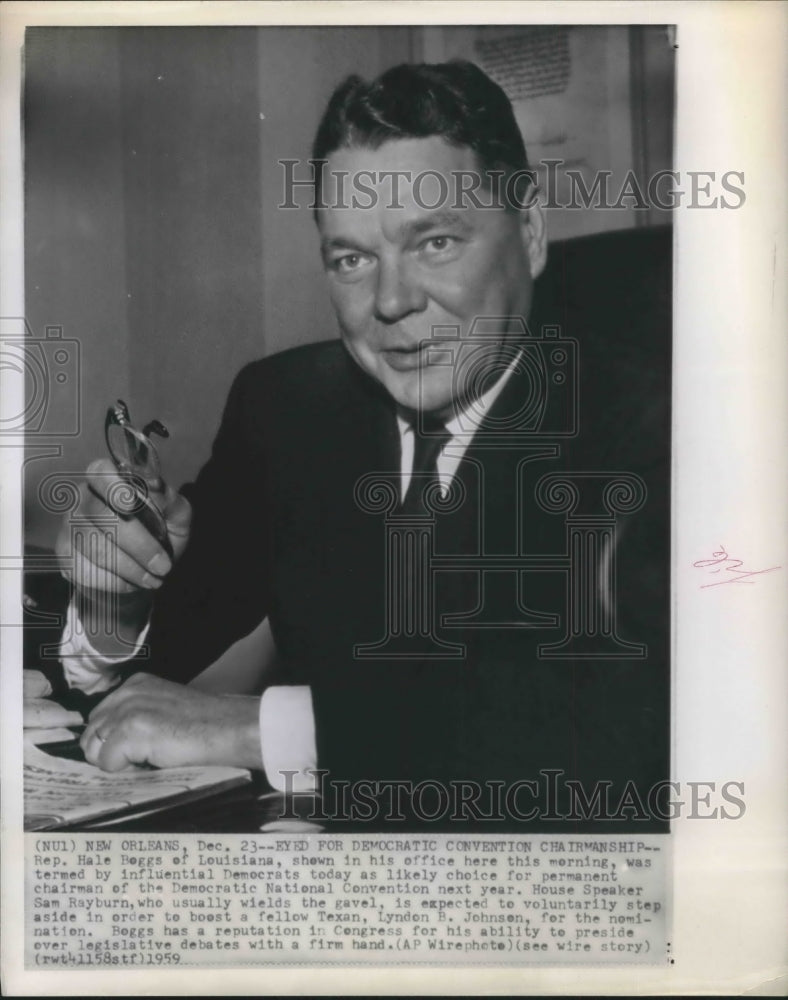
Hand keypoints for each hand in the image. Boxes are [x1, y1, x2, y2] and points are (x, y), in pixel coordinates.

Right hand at [55, 458, 191, 596]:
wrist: (146, 567)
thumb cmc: (161, 532)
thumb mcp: (175, 516)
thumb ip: (169, 501)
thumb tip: (155, 487)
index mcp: (110, 478)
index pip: (101, 471)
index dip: (113, 486)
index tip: (130, 504)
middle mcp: (84, 497)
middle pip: (102, 516)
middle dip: (138, 545)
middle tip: (163, 566)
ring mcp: (70, 525)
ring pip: (96, 548)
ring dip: (131, 569)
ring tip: (154, 577)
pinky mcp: (65, 555)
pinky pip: (87, 572)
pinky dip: (116, 582)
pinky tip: (132, 582)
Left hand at [80, 673, 262, 771]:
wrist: (228, 728)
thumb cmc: (204, 724)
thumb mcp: (164, 707)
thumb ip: (137, 714)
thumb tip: (110, 742)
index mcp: (135, 684)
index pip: (98, 718)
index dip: (110, 739)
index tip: (129, 750)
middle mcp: (127, 692)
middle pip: (91, 734)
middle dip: (108, 752)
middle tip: (139, 758)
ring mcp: (128, 710)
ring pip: (95, 749)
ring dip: (117, 762)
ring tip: (146, 758)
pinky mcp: (132, 730)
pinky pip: (108, 763)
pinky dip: (126, 770)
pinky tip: (151, 761)